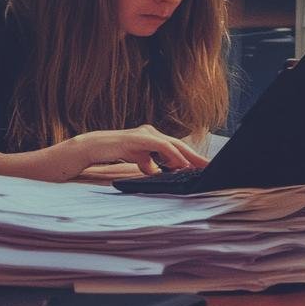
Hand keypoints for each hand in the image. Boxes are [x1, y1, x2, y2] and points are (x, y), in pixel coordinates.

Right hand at [53, 125, 208, 179]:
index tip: (205, 167)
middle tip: (211, 167)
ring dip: (188, 157)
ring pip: (173, 145)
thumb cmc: (116, 153)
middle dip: (196, 157)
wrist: (93, 147)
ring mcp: (146, 133)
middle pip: (180, 145)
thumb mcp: (139, 161)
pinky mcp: (139, 138)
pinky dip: (173, 155)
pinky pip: (161, 146)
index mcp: (154, 138)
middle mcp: (153, 133)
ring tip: (200, 167)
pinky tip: (181, 164)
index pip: (177, 148)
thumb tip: (162, 172)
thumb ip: (151, 166)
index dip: (192, 157)